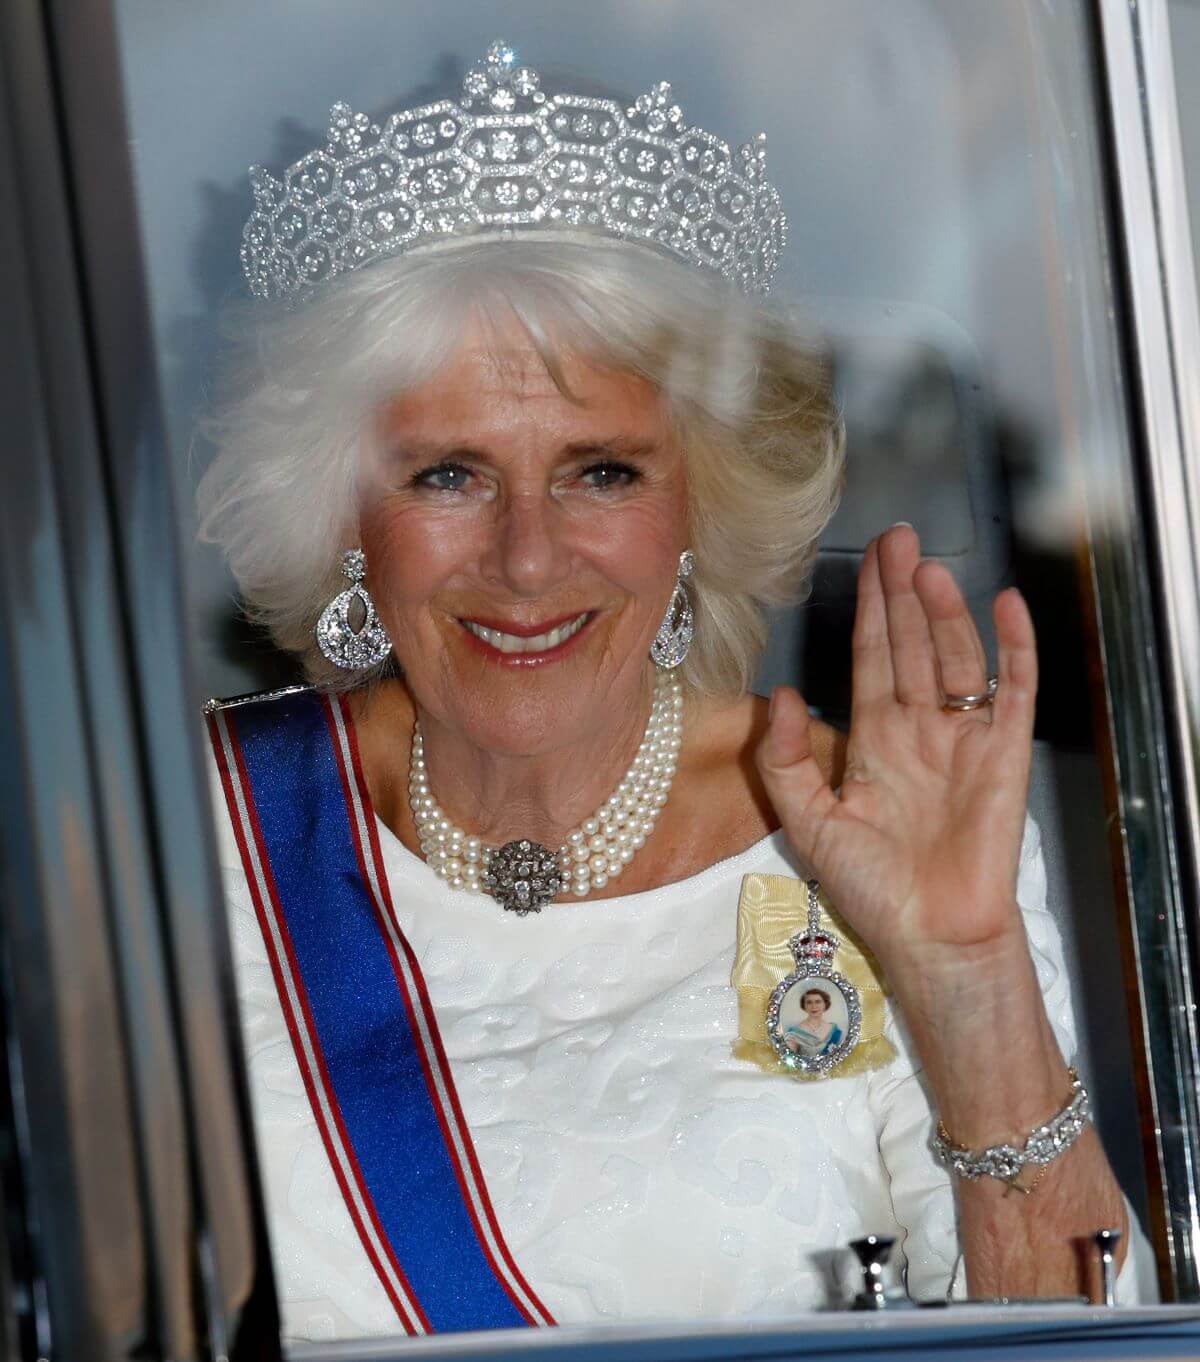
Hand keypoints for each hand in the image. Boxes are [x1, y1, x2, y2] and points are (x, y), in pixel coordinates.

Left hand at [756, 524, 1037, 975]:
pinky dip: (1015, 648)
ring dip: (944, 612)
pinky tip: (1006, 606)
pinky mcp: (1004, 754)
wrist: (930, 935)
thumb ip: (787, 759)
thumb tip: (782, 693)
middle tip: (899, 537)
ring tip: (928, 568)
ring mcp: (964, 737)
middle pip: (913, 644)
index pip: (873, 657)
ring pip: (956, 658)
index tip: (870, 560)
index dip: (872, 609)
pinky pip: (1014, 691)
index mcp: (874, 739)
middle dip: (904, 592)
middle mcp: (919, 728)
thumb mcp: (810, 820)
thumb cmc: (871, 887)